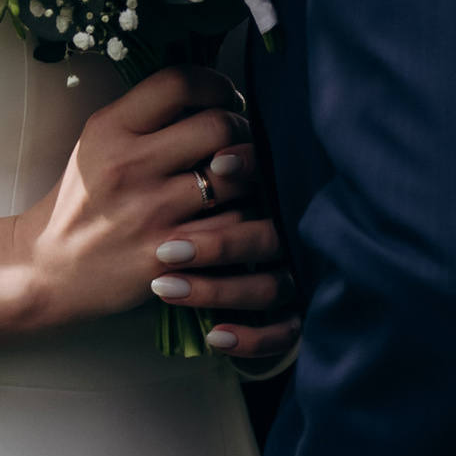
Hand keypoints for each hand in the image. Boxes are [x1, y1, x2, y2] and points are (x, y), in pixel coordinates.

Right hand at [0, 68, 291, 343]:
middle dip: (243, 128)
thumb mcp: (98, 144)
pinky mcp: (168, 253)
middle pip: (218, 126)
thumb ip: (146, 117)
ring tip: (241, 176)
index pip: (178, 83)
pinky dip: (244, 217)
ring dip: (250, 174)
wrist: (49, 271)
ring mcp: (150, 211)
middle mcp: (130, 166)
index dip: (215, 84)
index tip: (223, 97)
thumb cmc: (82, 202)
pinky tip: (233, 213)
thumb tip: (210, 93)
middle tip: (242, 137)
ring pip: (236, 177)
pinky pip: (233, 225)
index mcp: (110, 129)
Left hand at [165, 131, 301, 370]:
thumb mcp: (184, 186)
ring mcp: (291, 278)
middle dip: (220, 243)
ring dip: (220, 290)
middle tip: (167, 249)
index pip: (270, 178)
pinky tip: (214, 338)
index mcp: (266, 198)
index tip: (217, 164)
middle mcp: (285, 236)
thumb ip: (192, 159)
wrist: (194, 289)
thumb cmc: (177, 223)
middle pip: (269, 237)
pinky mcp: (288, 320)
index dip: (251, 167)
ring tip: (165, 288)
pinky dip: (253, 338)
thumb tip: (178, 117)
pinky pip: (283, 333)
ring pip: (271, 286)